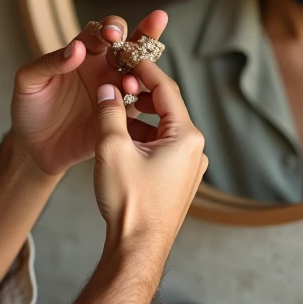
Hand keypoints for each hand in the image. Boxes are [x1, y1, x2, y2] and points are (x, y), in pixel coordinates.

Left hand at [10, 12, 167, 176]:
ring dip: (144, 69)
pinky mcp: (120, 116)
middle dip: (144, 33)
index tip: (111, 34)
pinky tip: (136, 96)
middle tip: (156, 21)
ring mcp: (114, 91)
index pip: (100, 32)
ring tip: (132, 80)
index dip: (108, 28)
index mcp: (82, 53)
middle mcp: (102, 68)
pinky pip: (138, 105)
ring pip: (139, 73)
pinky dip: (142, 99)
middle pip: (129, 45)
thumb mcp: (29, 82)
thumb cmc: (29, 108)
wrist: (34, 147)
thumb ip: (49, 62)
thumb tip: (77, 48)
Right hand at [92, 64, 206, 254]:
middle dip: (140, 92)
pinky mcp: (178, 180)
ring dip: (138, 116)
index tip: (126, 55)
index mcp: (187, 137)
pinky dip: (142, 136)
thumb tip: (107, 89)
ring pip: (162, 128)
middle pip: (167, 107)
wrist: (137, 248)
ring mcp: (189, 167)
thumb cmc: (129, 200)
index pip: (166, 89)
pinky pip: (161, 147)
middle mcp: (195, 150)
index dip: (144, 69)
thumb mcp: (112, 148)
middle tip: (116, 78)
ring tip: (112, 107)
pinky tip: (119, 137)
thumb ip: (110, 112)